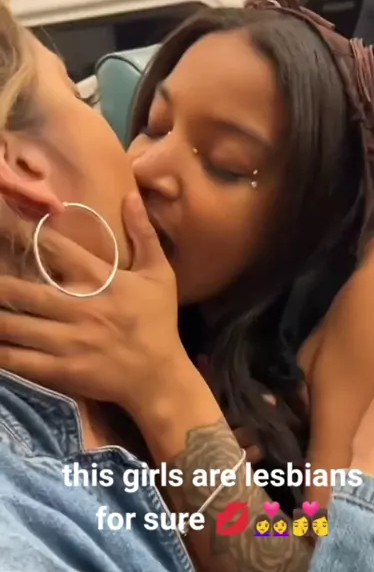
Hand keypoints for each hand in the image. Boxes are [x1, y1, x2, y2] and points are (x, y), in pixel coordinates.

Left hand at [0, 192, 186, 415]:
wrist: (160, 377)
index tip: (1, 224)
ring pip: (16, 327)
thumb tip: (131, 194)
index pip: (55, 249)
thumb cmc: (157, 323)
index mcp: (101, 280)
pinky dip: (0, 353)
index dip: (23, 234)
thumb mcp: (159, 275)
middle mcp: (81, 308)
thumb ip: (144, 234)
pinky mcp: (63, 371)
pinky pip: (21, 361)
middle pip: (24, 292)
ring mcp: (70, 342)